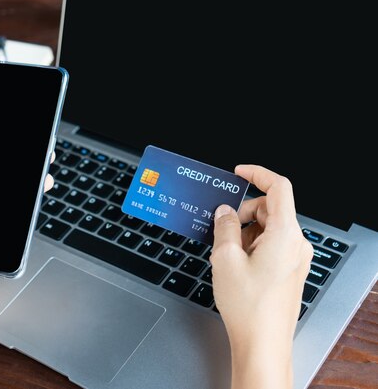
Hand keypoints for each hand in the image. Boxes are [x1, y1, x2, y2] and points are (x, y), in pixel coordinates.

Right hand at [210, 165, 312, 388]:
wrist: (263, 343)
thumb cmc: (249, 307)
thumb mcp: (225, 258)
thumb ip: (224, 226)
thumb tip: (224, 211)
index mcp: (285, 234)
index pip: (279, 187)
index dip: (258, 174)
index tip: (239, 173)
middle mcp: (296, 243)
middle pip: (270, 208)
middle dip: (243, 211)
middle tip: (220, 225)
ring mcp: (294, 258)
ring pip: (269, 227)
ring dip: (245, 230)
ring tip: (225, 252)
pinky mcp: (289, 270)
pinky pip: (271, 244)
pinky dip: (252, 244)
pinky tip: (234, 261)